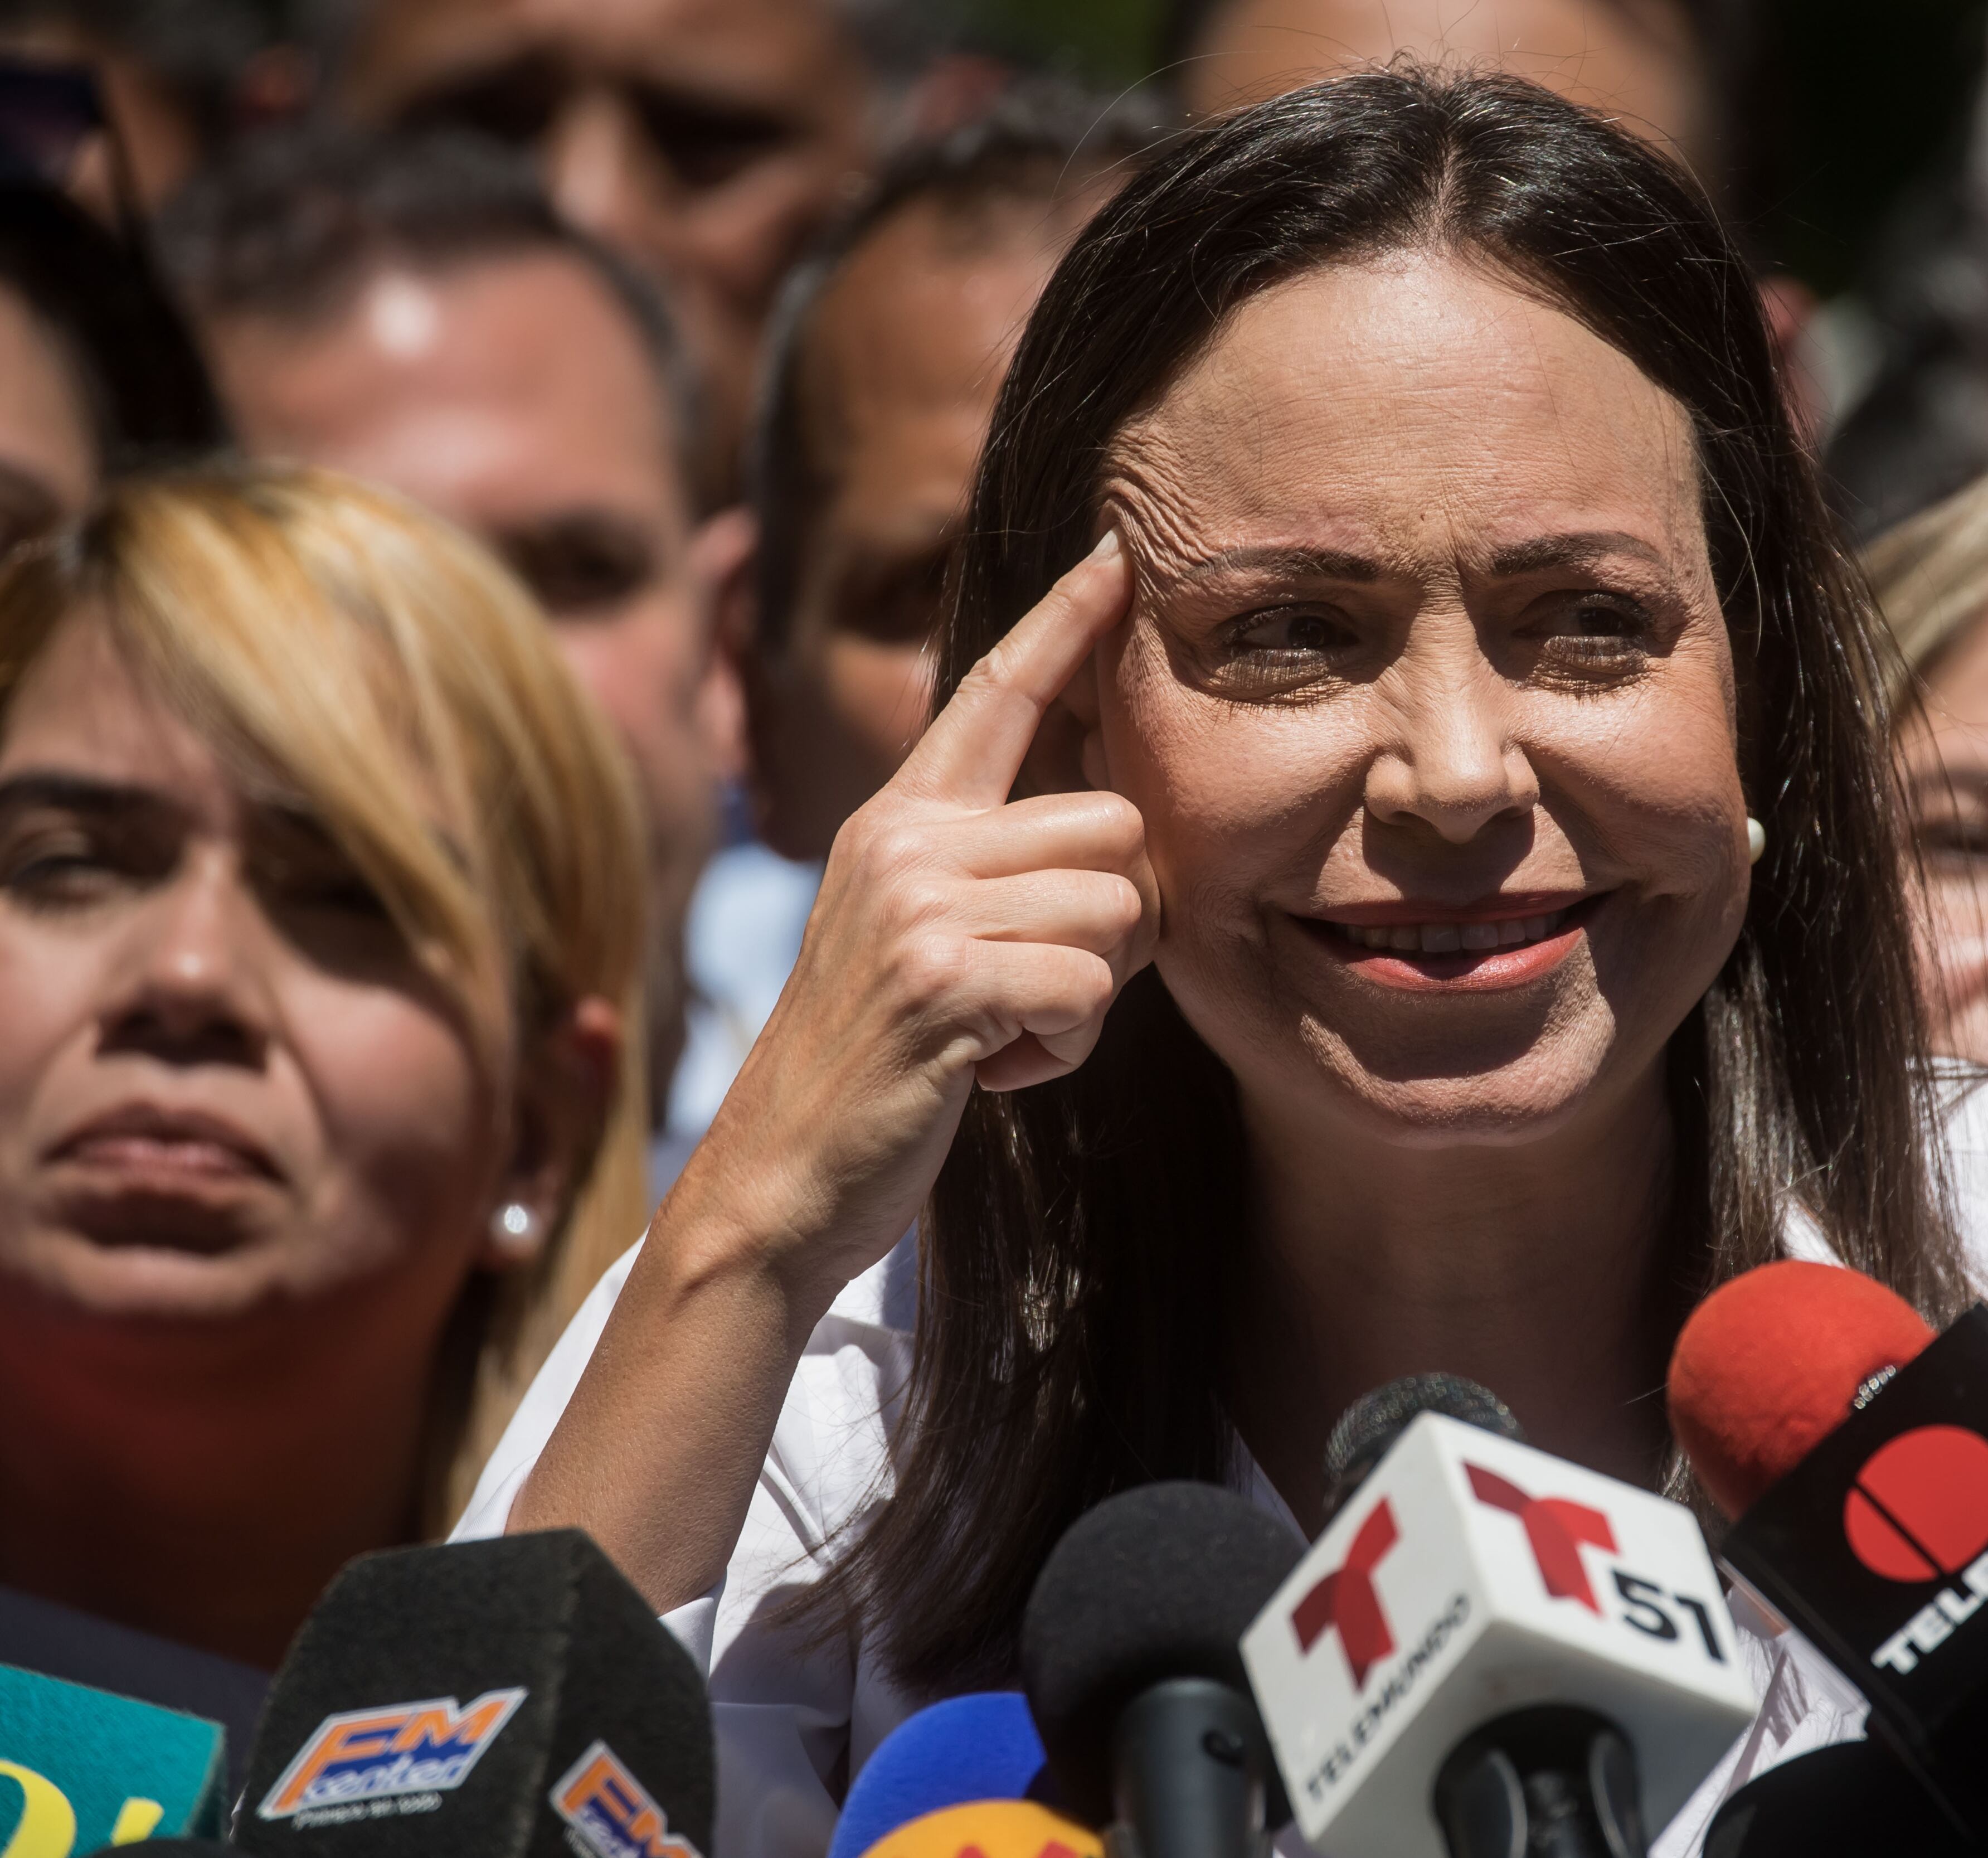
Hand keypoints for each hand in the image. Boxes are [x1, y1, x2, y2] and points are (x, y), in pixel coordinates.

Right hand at [662, 532, 1150, 1317]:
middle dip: (1117, 922)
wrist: (780, 1181)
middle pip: (1115, 824)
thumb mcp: (918, 940)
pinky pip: (1086, 988)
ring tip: (1002, 1033)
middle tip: (1038, 988)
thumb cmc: (877, 1071)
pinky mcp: (942, 976)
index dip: (1066, 623)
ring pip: (1117, 908)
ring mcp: (917, 904)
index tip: (1119, 556)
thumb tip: (1117, 834)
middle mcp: (903, 840)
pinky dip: (1062, 1050)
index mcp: (898, 821)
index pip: (994, 690)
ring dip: (1087, 996)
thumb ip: (987, 870)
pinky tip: (989, 1073)